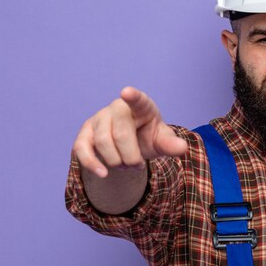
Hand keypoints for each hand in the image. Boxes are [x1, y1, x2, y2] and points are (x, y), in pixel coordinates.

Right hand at [72, 87, 187, 177]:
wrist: (128, 147)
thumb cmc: (147, 137)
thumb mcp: (161, 141)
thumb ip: (170, 144)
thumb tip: (182, 148)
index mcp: (141, 106)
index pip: (138, 99)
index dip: (133, 96)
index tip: (127, 92)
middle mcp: (118, 108)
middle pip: (121, 134)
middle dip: (131, 157)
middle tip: (138, 164)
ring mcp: (99, 119)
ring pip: (103, 143)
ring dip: (117, 162)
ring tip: (126, 165)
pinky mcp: (85, 133)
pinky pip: (82, 148)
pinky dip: (92, 163)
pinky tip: (103, 174)